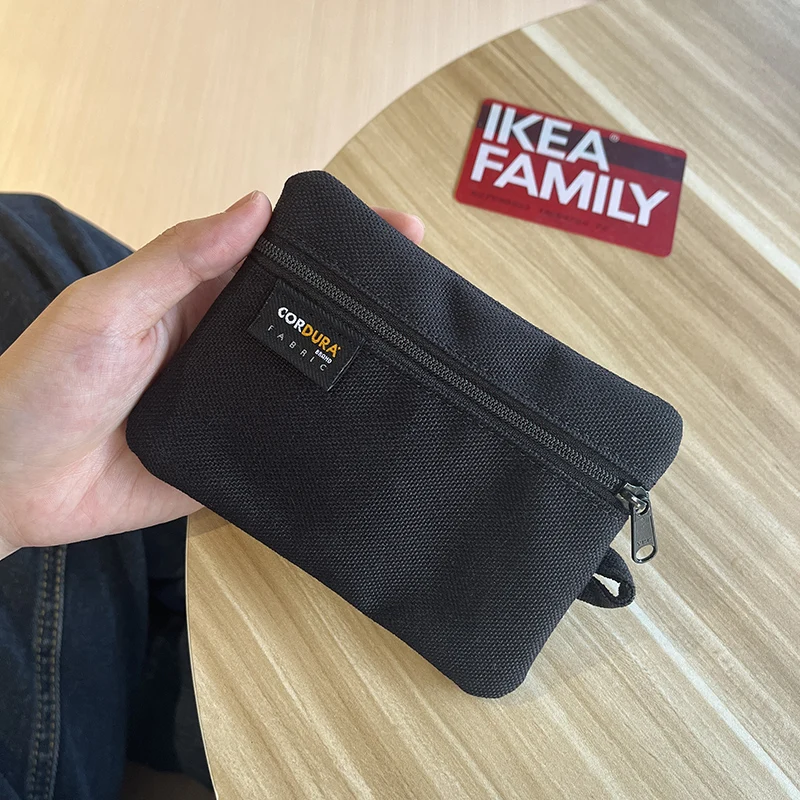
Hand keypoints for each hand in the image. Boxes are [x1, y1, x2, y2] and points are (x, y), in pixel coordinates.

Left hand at [0, 192, 424, 557]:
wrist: (12, 486)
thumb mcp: (108, 308)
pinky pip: (285, 439)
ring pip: (303, 376)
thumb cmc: (43, 385)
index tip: (394, 229)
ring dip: (351, 366)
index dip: (336, 241)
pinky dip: (323, 432)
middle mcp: (223, 345)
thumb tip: (253, 207)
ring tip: (414, 358)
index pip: (279, 256)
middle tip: (423, 293)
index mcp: (199, 296)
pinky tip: (364, 428)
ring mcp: (232, 401)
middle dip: (363, 302)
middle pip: (304, 315)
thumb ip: (179, 259)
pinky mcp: (232, 454)